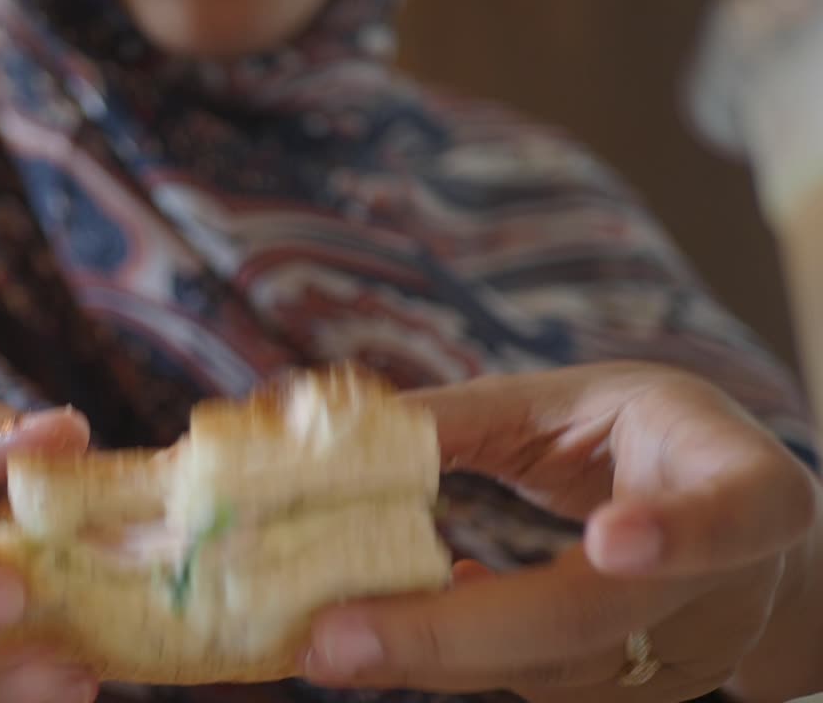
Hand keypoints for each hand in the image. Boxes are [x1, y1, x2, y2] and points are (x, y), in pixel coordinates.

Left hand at [303, 363, 820, 701]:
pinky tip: (399, 626)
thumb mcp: (578, 401)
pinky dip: (453, 658)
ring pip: (547, 671)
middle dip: (453, 632)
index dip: (678, 532)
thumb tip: (349, 428)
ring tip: (328, 638)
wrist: (730, 518)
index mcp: (744, 485)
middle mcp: (727, 586)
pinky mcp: (643, 695)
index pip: (736, 513)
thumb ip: (476, 418)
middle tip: (334, 637)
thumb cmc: (646, 440)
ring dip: (428, 656)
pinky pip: (536, 686)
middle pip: (593, 618)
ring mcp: (687, 655)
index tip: (608, 542)